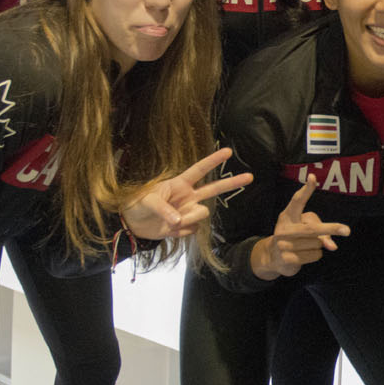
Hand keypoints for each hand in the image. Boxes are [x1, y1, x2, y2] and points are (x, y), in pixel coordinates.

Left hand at [121, 147, 253, 238]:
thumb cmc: (136, 205)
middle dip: (232, 182)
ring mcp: (189, 211)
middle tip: (251, 176)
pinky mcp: (187, 226)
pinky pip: (193, 230)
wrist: (132, 225)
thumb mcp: (146, 201)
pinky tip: (169, 230)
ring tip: (170, 223)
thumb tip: (178, 220)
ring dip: (187, 220)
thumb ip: (163, 209)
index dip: (213, 161)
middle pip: (214, 189)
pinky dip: (181, 232)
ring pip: (202, 214)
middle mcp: (188, 197)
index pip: (199, 170)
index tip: (228, 152)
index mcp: (179, 184)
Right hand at [249, 176, 349, 280]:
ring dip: (319, 245)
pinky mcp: (286, 258)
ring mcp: (283, 244)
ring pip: (316, 243)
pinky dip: (316, 255)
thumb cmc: (295, 238)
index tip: (313, 177)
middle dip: (331, 228)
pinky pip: (313, 255)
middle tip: (347, 230)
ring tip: (306, 246)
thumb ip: (321, 234)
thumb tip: (332, 246)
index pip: (297, 201)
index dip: (306, 190)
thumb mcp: (305, 230)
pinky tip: (304, 255)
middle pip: (312, 228)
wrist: (273, 258)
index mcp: (288, 216)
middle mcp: (283, 228)